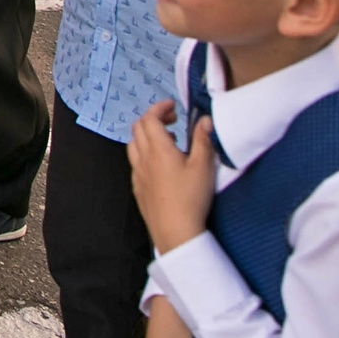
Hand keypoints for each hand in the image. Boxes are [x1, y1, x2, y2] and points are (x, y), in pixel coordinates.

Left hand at [128, 100, 217, 253]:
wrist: (175, 231)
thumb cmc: (191, 198)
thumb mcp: (203, 167)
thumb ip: (203, 140)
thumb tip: (204, 120)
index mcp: (158, 149)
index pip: (150, 118)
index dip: (159, 108)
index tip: (172, 106)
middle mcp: (143, 158)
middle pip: (138, 128)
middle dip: (154, 119)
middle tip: (173, 121)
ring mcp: (137, 174)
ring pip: (133, 145)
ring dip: (147, 136)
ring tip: (168, 141)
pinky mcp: (138, 188)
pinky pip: (135, 163)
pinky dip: (144, 154)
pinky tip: (159, 165)